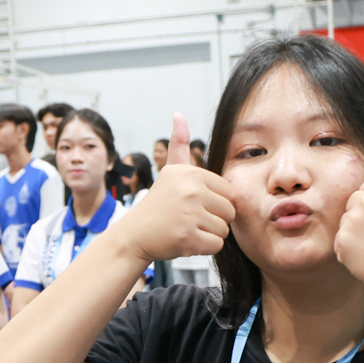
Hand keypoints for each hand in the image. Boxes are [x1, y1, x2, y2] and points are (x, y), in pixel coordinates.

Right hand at [118, 113, 236, 264]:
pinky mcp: (188, 237)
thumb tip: (179, 114)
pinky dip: (204, 248)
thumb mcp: (170, 172)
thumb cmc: (158, 205)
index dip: (216, 203)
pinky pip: (216, 245)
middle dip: (214, 220)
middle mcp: (191, 190)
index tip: (193, 205)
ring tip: (186, 229)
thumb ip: (179, 145)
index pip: (229, 193)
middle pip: (230, 212)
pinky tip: (186, 241)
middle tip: (190, 219)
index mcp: (191, 173)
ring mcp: (189, 214)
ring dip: (208, 234)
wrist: (134, 235)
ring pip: (224, 230)